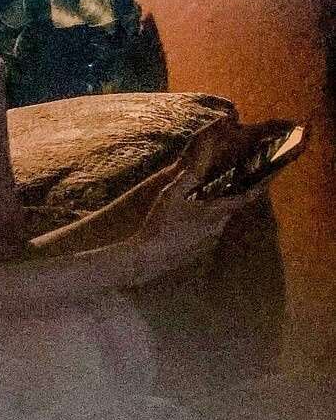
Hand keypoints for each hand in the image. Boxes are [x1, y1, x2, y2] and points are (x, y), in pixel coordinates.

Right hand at [141, 117, 268, 273]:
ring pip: (216, 221)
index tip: (271, 175)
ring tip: (197, 204)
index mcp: (215, 212)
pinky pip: (205, 233)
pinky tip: (185, 224)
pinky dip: (201, 225)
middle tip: (224, 184)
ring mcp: (209, 242)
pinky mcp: (199, 252)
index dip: (259, 185)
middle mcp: (217, 228)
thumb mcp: (171, 195)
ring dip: (211, 212)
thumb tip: (199, 162)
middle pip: (229, 208)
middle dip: (228, 196)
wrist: (148, 258)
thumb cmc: (161, 224)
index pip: (245, 197)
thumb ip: (187, 178)